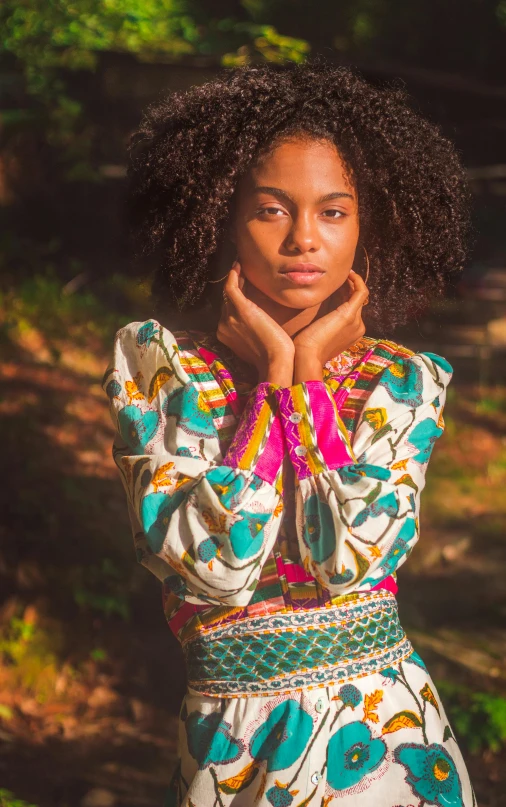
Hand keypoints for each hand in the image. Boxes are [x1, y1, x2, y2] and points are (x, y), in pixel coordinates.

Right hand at [216, 262, 294, 384]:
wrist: (276, 362)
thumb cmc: (274, 357)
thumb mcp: (258, 344)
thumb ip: (252, 333)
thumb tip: (260, 326)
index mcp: (226, 335)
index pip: (228, 312)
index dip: (235, 298)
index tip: (242, 286)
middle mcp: (223, 326)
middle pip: (227, 301)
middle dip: (235, 286)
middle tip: (241, 271)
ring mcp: (229, 317)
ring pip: (229, 293)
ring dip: (234, 278)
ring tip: (240, 266)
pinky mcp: (240, 309)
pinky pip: (231, 287)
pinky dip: (233, 275)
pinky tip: (238, 266)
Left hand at [292, 269, 368, 381]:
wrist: (306, 356)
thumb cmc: (306, 347)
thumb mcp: (317, 331)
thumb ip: (322, 321)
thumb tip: (316, 306)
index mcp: (351, 332)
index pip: (351, 308)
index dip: (344, 293)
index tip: (332, 285)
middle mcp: (358, 327)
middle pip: (355, 300)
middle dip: (347, 286)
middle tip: (335, 276)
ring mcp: (356, 321)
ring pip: (358, 295)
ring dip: (351, 282)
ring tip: (341, 273)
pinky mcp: (350, 315)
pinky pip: (361, 292)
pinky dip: (356, 281)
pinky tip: (348, 273)